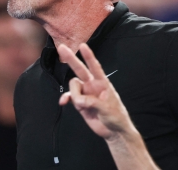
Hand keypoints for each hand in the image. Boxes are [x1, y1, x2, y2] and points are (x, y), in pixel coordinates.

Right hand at [58, 43, 159, 169]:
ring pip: (73, 86)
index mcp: (103, 84)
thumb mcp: (107, 109)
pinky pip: (70, 97)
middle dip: (71, 59)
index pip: (95, 67)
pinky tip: (63, 103)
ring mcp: (86, 94)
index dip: (89, 56)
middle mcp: (93, 86)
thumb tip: (78, 100)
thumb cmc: (116, 117)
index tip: (83, 46)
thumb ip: (92, 103)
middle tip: (61, 48)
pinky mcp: (80, 103)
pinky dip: (66, 98)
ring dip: (74, 95)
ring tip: (81, 106)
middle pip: (80, 70)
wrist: (113, 131)